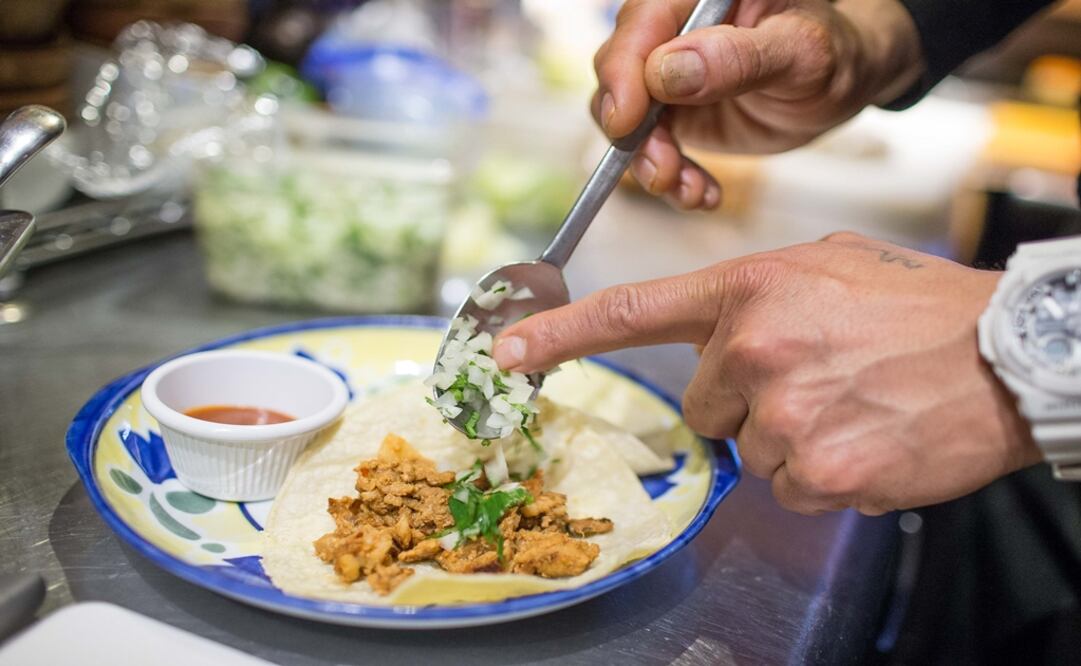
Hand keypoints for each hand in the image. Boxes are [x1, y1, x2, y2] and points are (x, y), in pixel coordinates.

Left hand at [493, 233, 1039, 514]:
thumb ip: (753, 300)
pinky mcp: (818, 470)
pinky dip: (822, 472)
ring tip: (852, 403)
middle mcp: (754, 348)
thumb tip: (714, 347)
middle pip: (705, 404)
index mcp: (749, 288)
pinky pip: (790, 486)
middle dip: (748, 400)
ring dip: (791, 437)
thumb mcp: (825, 268)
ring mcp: (784, 412)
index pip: (630, 312)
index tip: (505, 351)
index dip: (558, 336)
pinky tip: (865, 437)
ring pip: (751, 450)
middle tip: (817, 378)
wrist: (1006, 353)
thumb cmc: (918, 307)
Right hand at [593, 0, 923, 208]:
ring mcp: (668, 74)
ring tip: (687, 189)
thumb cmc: (833, 53)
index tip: (627, 121)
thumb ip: (738, 58)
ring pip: (625, 118)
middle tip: (661, 169)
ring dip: (651, 162)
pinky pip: (650, 149)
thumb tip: (667, 72)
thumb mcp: (801, 52)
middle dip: (633, 129)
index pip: (641, 23)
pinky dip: (672, 179)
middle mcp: (675, 29)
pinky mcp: (672, 113)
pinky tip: (702, 193)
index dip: (623, 72)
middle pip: (620, 71)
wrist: (843, 85)